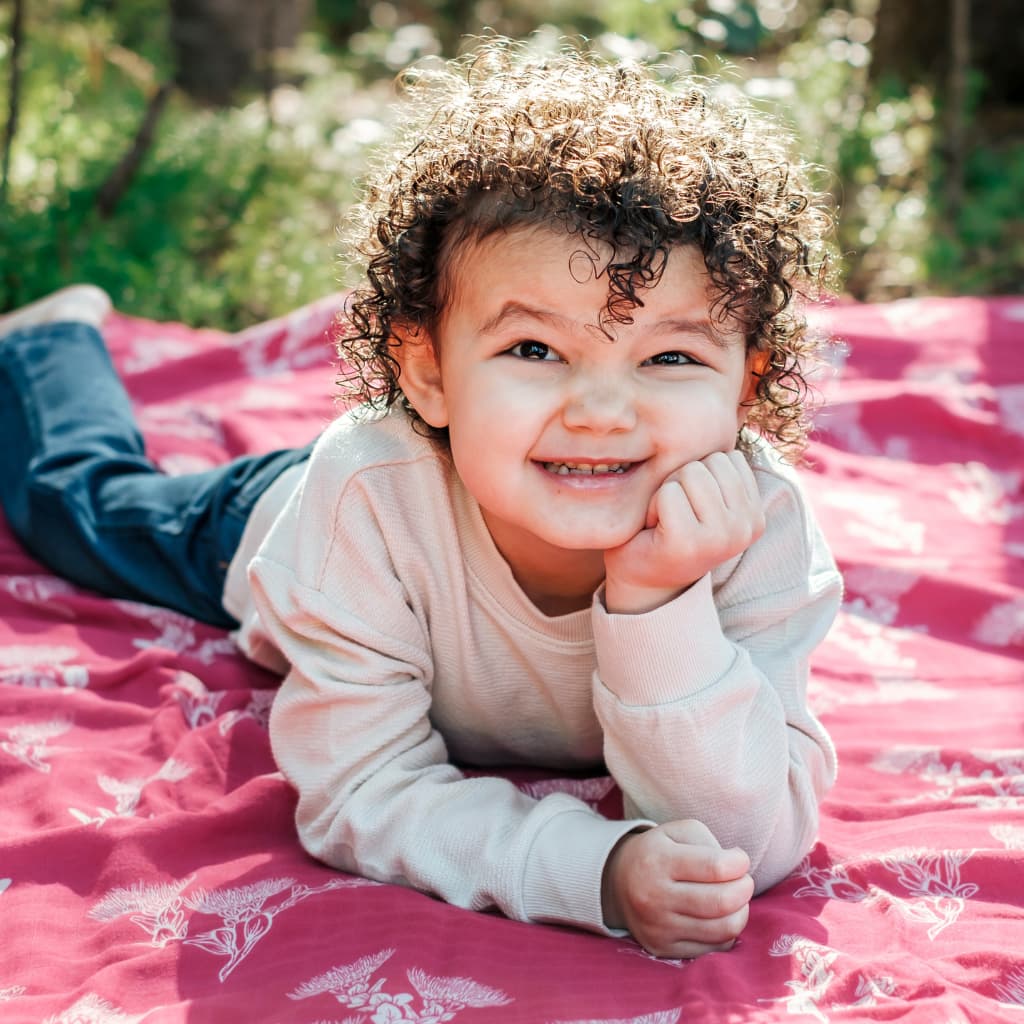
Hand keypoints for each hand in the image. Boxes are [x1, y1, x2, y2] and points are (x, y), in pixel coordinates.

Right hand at [601, 819, 753, 958]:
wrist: (618, 882)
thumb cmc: (659, 852)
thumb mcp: (677, 831)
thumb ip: (709, 843)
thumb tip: (737, 869)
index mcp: (658, 859)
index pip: (715, 867)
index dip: (739, 863)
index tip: (740, 859)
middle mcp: (655, 896)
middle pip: (721, 902)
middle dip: (744, 889)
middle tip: (744, 880)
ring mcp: (658, 927)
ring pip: (722, 929)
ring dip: (741, 912)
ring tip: (736, 899)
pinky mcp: (663, 949)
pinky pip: (714, 948)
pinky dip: (726, 932)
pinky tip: (720, 917)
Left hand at [604, 450, 764, 613]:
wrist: (641, 578)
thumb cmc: (669, 528)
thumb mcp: (704, 497)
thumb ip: (718, 470)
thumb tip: (719, 408)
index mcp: (755, 514)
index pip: (728, 457)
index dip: (698, 474)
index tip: (690, 507)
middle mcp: (747, 527)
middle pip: (708, 462)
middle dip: (681, 481)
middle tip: (674, 515)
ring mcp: (721, 537)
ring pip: (689, 473)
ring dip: (667, 492)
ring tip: (665, 520)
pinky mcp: (689, 542)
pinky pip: (668, 493)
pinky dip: (653, 505)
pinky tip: (654, 529)